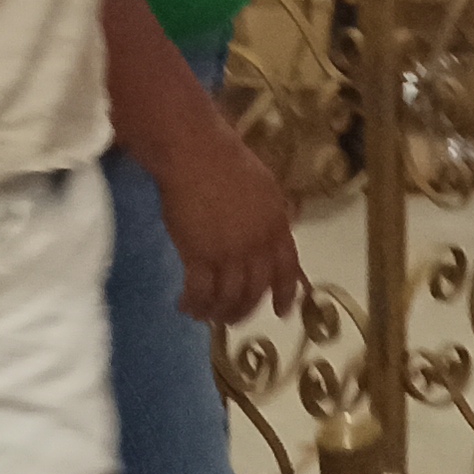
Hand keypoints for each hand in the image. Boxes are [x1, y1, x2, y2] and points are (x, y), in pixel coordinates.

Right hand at [153, 120, 304, 323]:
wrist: (195, 154)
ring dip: (218, 312)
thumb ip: (271, 217)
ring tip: (207, 316)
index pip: (287, 269)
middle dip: (244, 310)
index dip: (284, 294)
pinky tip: (186, 306)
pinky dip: (194, 304)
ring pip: (228, 297)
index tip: (281, 312)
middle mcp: (257, 245)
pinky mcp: (198, 255)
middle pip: (255, 290)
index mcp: (277, 226)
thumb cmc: (228, 163)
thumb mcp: (265, 189)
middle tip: (232, 318)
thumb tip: (272, 239)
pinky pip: (200, 292)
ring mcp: (228, 252)